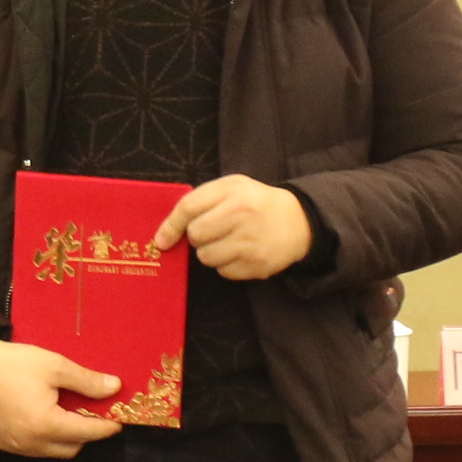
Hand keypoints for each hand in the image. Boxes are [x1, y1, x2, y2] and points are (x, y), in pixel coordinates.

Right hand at [0, 329, 123, 457]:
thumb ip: (87, 381)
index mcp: (45, 424)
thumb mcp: (55, 366)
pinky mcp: (4, 444)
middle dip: (86, 434)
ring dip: (66, 438)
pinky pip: (35, 449)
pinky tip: (46, 418)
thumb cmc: (15, 363)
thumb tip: (115, 388)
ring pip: (53, 451)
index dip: (106, 428)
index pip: (86, 433)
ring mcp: (15, 446)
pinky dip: (47, 439)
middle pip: (72, 448)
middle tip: (92, 413)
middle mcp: (31, 442)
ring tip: (69, 414)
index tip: (119, 421)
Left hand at [153, 175, 313, 280]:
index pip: (189, 208)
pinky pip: (224, 272)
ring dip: (211, 252)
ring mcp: (252, 244)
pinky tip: (241, 252)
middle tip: (213, 231)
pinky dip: (226, 265)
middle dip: (198, 237)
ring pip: (207, 258)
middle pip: (196, 236)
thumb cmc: (256, 202)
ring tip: (229, 241)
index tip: (162, 240)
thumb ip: (199, 201)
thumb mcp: (231, 188)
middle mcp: (243, 217)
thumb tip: (165, 234)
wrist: (299, 221)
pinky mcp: (258, 266)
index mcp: (234, 193)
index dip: (171, 225)